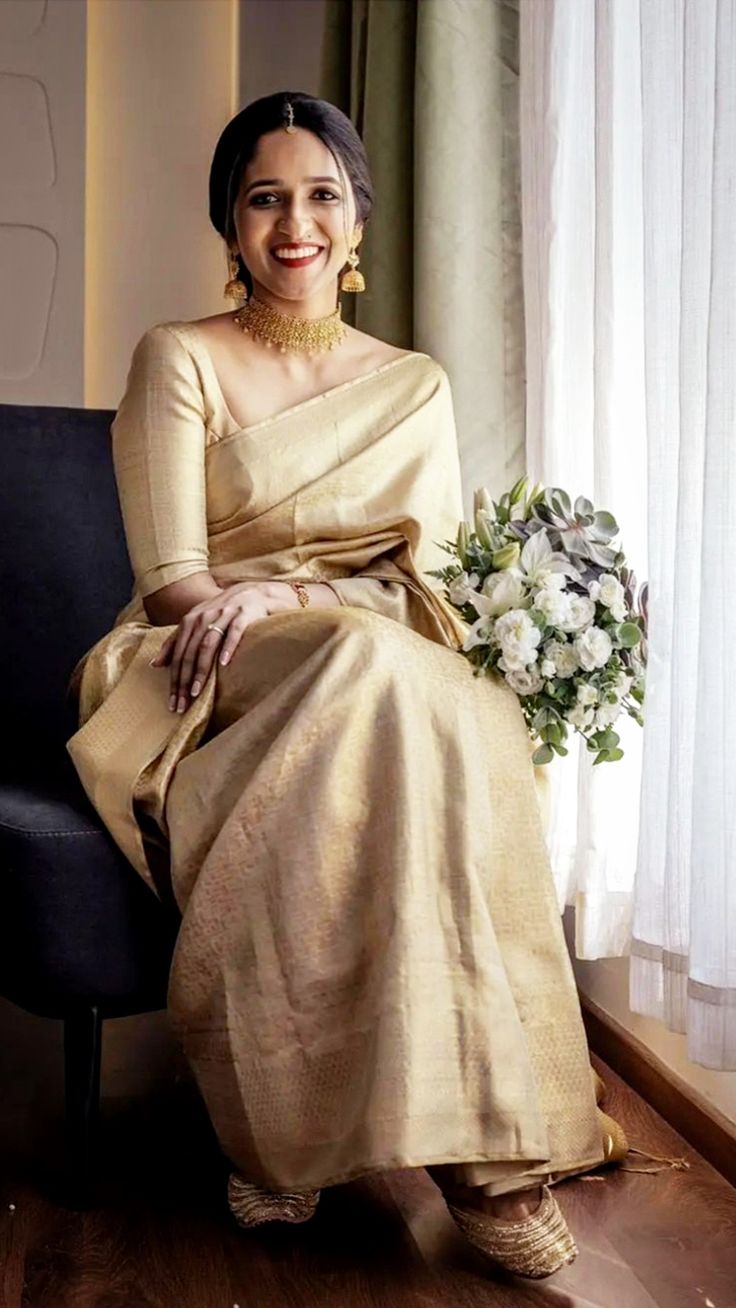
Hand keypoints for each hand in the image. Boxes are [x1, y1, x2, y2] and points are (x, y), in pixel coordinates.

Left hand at [151, 581, 295, 713]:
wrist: (253, 593)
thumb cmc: (222, 612)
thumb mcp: (196, 623)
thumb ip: (175, 642)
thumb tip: (155, 664)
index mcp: (190, 621)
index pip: (178, 654)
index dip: (174, 680)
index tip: (173, 702)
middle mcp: (203, 617)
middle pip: (189, 653)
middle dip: (184, 681)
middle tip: (182, 704)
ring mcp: (223, 615)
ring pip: (207, 645)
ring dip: (200, 670)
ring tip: (196, 692)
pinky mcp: (243, 615)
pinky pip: (234, 632)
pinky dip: (228, 647)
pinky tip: (224, 664)